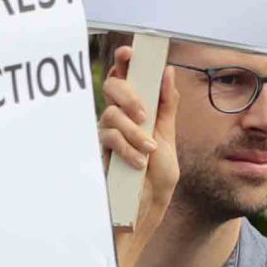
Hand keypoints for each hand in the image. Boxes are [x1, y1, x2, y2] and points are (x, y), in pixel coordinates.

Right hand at [100, 43, 179, 266]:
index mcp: (137, 113)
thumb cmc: (155, 181)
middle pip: (113, 87)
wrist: (143, 214)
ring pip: (111, 113)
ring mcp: (106, 135)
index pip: (128, 79)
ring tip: (148, 151)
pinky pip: (108, 136)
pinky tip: (139, 161)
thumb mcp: (168, 141)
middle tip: (144, 114)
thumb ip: (166, 109)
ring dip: (134, 130)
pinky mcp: (98, 152)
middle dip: (129, 94)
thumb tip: (168, 73)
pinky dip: (127, 147)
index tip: (130, 51)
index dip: (126, 62)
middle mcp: (118, 120)